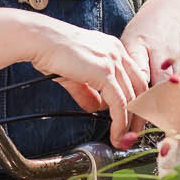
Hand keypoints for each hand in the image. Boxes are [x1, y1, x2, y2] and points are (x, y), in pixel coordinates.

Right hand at [23, 17, 149, 147]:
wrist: (39, 40)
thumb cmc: (51, 51)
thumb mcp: (75, 74)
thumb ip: (88, 91)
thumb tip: (96, 107)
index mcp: (113, 48)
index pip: (135, 77)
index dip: (137, 100)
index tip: (134, 117)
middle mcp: (117, 52)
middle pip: (141, 88)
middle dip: (140, 114)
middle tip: (135, 133)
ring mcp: (113, 61)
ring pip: (132, 98)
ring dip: (130, 123)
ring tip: (124, 139)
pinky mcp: (104, 72)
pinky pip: (119, 103)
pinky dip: (120, 122)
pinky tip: (116, 134)